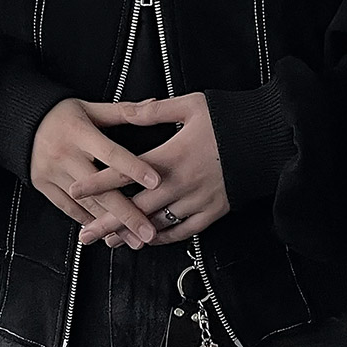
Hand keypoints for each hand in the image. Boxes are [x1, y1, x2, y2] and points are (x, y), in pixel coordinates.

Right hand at [30, 97, 164, 248]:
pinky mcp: (44, 186)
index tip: (155, 182)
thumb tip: (154, 105)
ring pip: (86, 204)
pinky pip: (68, 208)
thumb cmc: (61, 114)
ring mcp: (52, 173)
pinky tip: (106, 232)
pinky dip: (88, 220)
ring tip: (133, 239)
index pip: (111, 153)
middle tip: (148, 231)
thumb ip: (122, 111)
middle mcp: (65, 155)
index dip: (134, 168)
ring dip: (110, 224)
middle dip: (126, 213)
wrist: (20, 122)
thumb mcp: (90, 107)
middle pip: (99, 189)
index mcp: (79, 133)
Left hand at [67, 92, 229, 246]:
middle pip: (136, 207)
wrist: (271, 139)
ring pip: (157, 224)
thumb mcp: (193, 105)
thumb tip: (128, 110)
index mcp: (171, 156)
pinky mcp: (215, 211)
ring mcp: (198, 201)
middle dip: (108, 222)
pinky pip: (184, 232)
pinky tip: (148, 240)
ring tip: (110, 241)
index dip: (98, 182)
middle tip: (84, 235)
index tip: (75, 190)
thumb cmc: (232, 119)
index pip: (126, 172)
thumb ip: (156, 111)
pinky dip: (164, 238)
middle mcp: (181, 183)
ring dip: (132, 234)